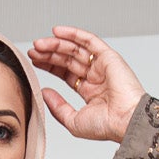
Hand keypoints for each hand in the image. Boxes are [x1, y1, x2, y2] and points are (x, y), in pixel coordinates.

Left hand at [27, 27, 143, 144]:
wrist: (125, 121)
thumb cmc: (106, 127)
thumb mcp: (73, 121)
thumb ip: (58, 107)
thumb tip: (44, 92)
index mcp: (90, 91)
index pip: (66, 73)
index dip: (50, 66)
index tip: (35, 62)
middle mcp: (96, 76)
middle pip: (68, 59)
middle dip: (49, 53)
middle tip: (33, 51)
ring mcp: (102, 65)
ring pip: (75, 48)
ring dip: (56, 44)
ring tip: (39, 44)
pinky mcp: (108, 56)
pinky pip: (88, 40)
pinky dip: (73, 34)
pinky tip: (56, 32)